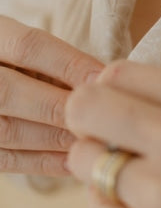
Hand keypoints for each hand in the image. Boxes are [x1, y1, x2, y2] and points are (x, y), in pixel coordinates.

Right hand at [0, 16, 103, 176]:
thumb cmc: (17, 60)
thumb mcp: (28, 46)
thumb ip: (55, 61)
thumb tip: (103, 83)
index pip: (27, 46)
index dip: (68, 63)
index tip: (104, 78)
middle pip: (10, 91)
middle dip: (60, 107)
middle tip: (100, 118)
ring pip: (7, 130)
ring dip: (55, 138)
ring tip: (94, 142)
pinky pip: (5, 159)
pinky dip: (41, 162)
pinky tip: (73, 161)